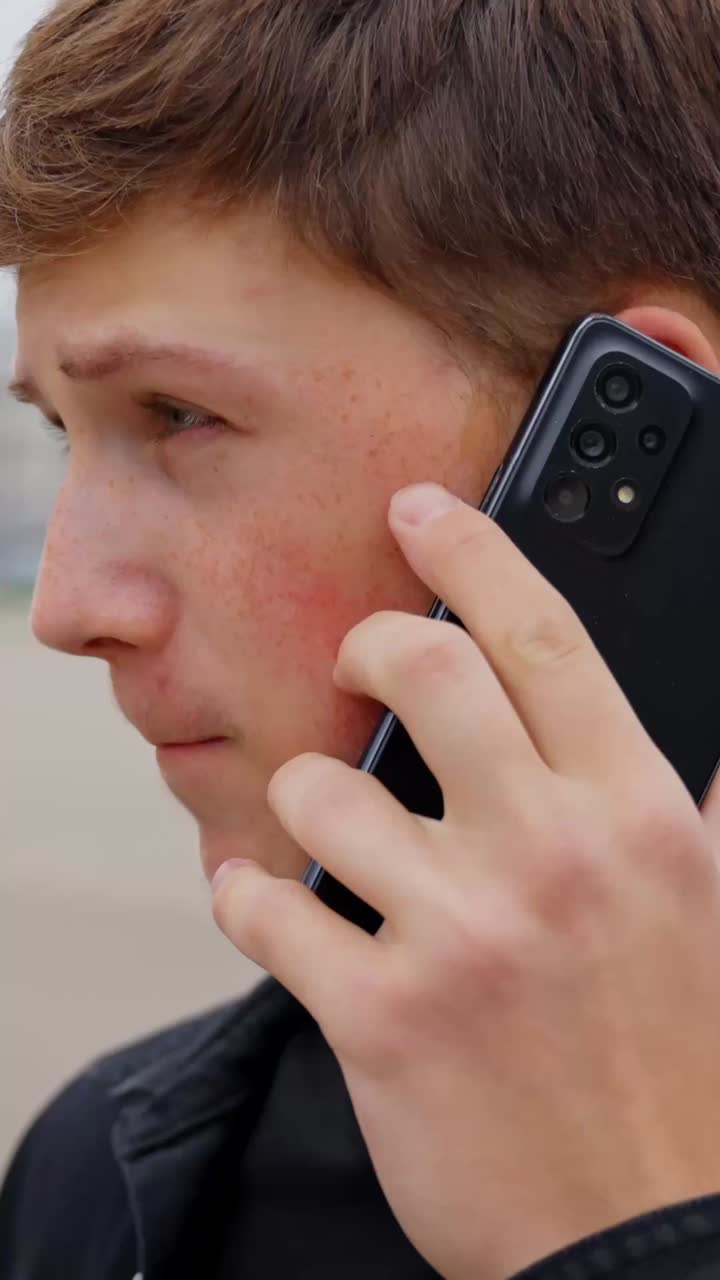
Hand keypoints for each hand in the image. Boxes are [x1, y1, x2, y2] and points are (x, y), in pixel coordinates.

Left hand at [212, 482, 719, 1279]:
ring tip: (330, 834)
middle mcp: (551, 858)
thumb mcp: (711, 908)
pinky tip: (267, 902)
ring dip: (306, 796)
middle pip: (423, 673)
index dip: (472, 554)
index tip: (421, 513)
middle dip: (369, 647)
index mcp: (637, 816)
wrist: (653, 1235)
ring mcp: (461, 937)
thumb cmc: (684, 1066)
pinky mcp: (383, 1020)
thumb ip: (685, 799)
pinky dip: (246, 895)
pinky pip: (265, 911)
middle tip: (357, 664)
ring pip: (320, 791)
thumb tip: (667, 710)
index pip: (542, 637)